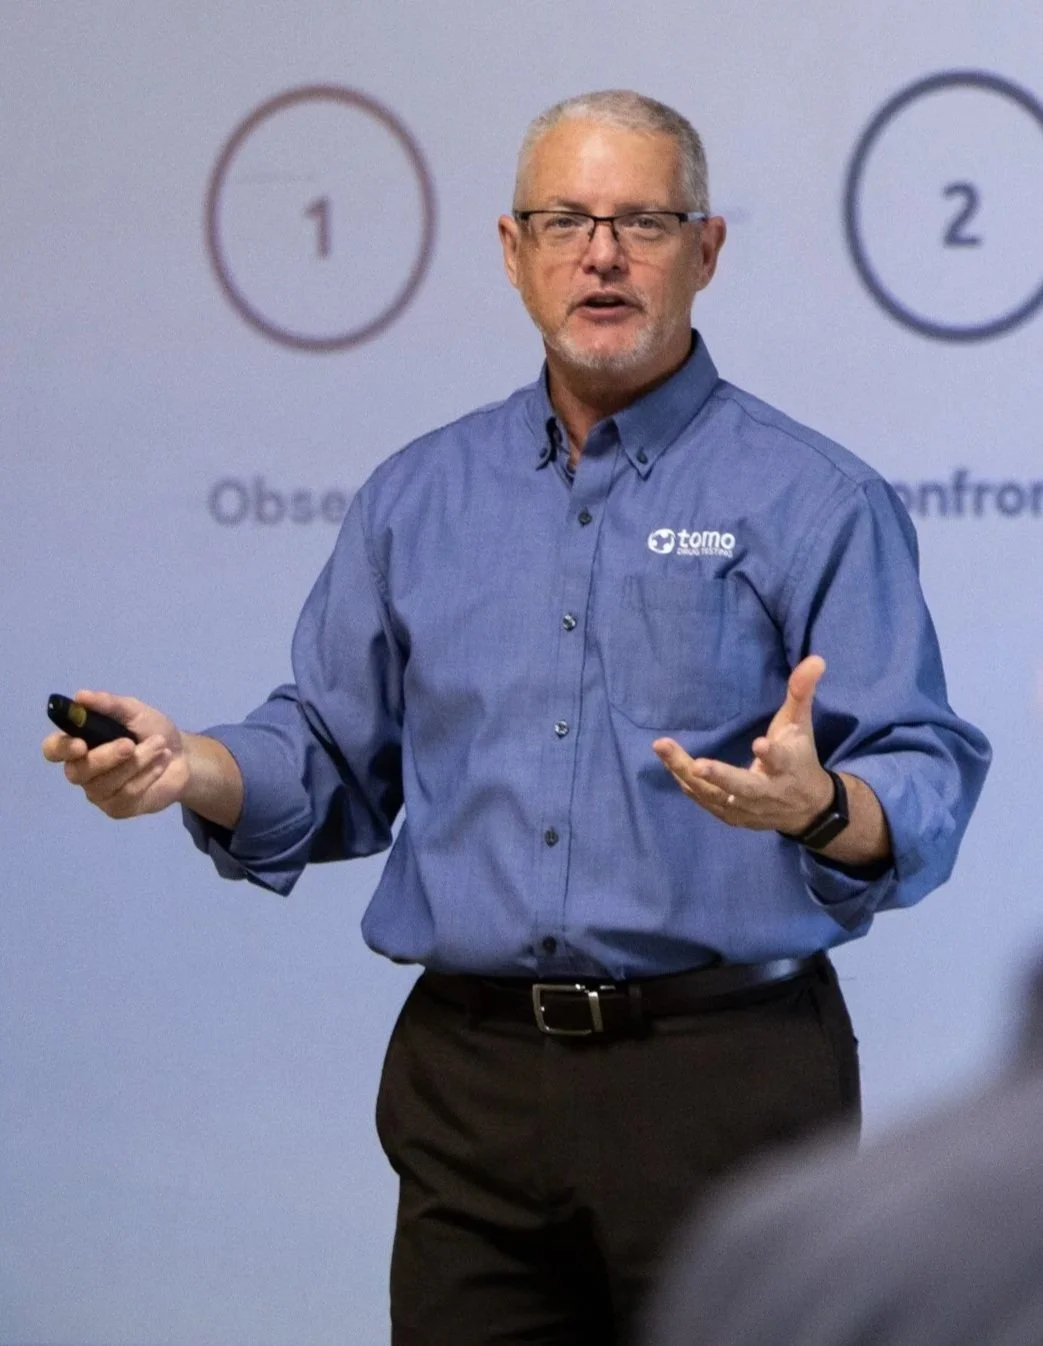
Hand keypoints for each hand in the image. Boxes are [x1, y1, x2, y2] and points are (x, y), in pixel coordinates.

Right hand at [42, 689, 188, 818]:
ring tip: (160, 746)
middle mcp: (82, 770)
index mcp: (78, 743)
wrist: (183, 756)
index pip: (53, 750)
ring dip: (137, 762)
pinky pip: (126, 794)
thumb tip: (80, 696)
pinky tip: (161, 763)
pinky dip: (147, 775)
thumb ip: (109, 705)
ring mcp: (98, 792)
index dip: (61, 748)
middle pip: (77, 771)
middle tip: (131, 744)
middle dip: (106, 756)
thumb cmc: (151, 731)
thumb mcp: (135, 711)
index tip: (80, 744)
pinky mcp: (117, 808)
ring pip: (106, 783)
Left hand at [653, 655, 833, 832]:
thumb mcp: (801, 725)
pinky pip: (705, 800)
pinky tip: (669, 764)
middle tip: (697, 765)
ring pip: (715, 795)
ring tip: (663, 748)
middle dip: (720, 776)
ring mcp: (748, 808)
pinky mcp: (733, 817)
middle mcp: (768, 792)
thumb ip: (802, 693)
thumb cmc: (799, 758)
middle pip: (742, 787)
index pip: (780, 760)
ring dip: (687, 774)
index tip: (760, 743)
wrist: (807, 809)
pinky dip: (686, 784)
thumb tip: (816, 659)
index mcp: (787, 767)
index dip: (771, 754)